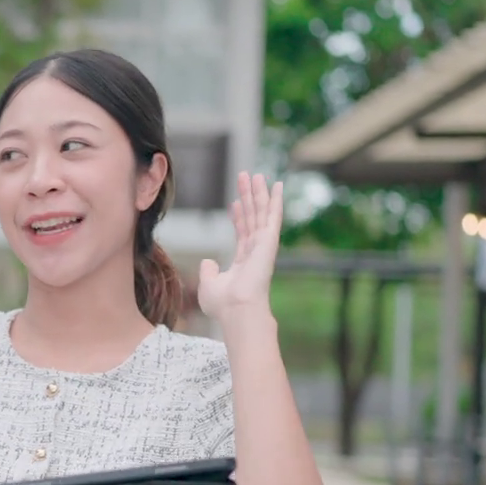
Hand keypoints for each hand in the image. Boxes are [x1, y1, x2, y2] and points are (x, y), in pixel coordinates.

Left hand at [198, 172, 282, 324]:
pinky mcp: (269, 242)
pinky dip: (275, 201)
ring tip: (257, 175)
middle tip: (246, 178)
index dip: (239, 217)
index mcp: (244, 262)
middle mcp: (255, 252)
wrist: (236, 310)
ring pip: (261, 213)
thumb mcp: (209, 285)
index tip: (235, 202)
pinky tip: (277, 185)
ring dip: (259, 193)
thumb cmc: (223, 305)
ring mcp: (263, 246)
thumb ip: (209, 271)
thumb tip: (208, 261)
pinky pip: (272, 216)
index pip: (242, 233)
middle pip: (252, 218)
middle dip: (249, 198)